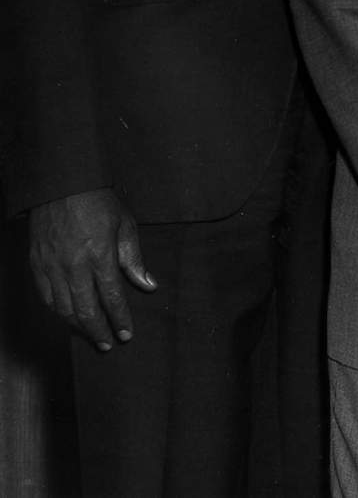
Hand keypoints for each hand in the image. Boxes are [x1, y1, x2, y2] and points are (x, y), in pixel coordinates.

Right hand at [29, 188, 154, 349]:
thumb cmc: (99, 203)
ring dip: (78, 327)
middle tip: (108, 344)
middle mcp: (73, 265)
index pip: (112, 296)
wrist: (61, 185)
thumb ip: (134, 259)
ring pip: (63, 308)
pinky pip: (46, 297)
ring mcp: (51, 267)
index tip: (126, 334)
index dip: (120, 318)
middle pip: (86, 309)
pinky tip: (68, 319)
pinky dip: (58, 312)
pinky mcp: (36, 265)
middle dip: (98, 330)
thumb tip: (148, 285)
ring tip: (91, 337)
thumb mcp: (125, 225)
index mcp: (99, 255)